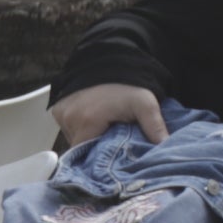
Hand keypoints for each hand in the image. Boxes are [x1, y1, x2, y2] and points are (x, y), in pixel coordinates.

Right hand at [50, 85, 166, 153]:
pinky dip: (80, 128)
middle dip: (94, 148)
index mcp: (87, 121)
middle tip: (111, 143)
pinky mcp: (58, 110)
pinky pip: (67, 127)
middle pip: (79, 147)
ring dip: (87, 137)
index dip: (99, 159)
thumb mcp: (146, 104)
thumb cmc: (129, 86)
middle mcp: (70, 118)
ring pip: (73, 138)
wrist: (112, 64)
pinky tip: (95, 123)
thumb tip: (164, 146)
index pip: (86, 155)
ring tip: (104, 131)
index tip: (112, 158)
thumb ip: (154, 126)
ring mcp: (62, 114)